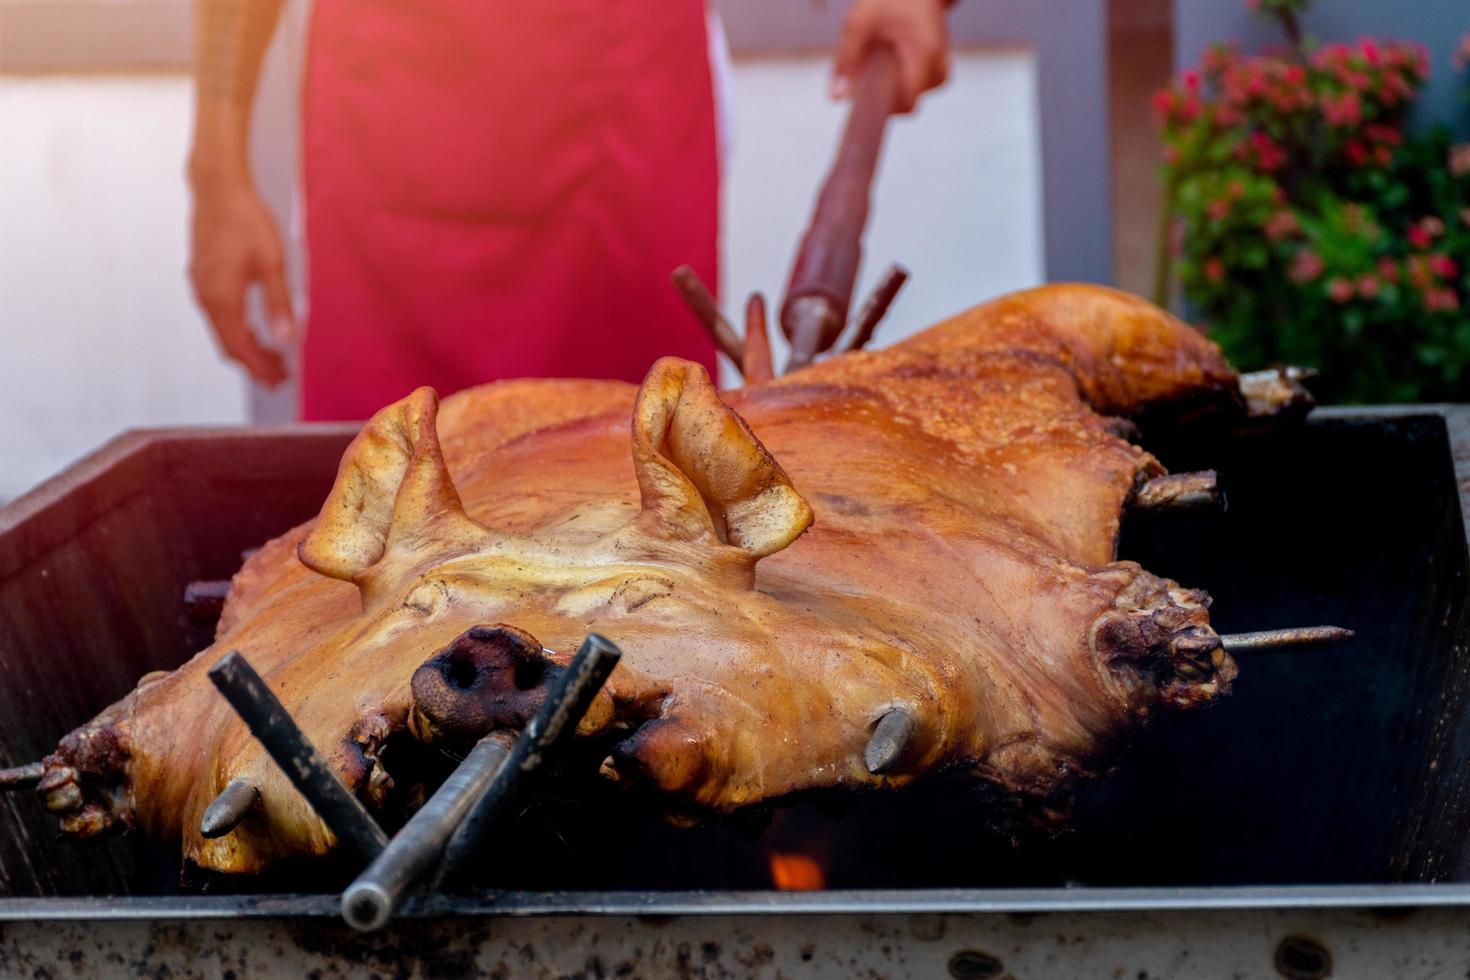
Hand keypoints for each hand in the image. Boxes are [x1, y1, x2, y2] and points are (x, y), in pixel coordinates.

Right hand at [187, 177, 294, 387]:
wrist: (217, 188)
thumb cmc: (246, 220)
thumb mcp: (272, 263)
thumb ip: (278, 304)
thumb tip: (286, 340)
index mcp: (222, 298)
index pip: (240, 347)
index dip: (260, 368)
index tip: (281, 379)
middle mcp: (205, 297)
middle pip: (228, 344)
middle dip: (254, 363)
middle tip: (281, 375)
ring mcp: (200, 287)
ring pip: (222, 330)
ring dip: (247, 347)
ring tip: (274, 356)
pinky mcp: (202, 277)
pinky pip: (218, 315)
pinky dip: (237, 329)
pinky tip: (256, 329)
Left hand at [832, 0, 949, 113]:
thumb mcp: (860, 23)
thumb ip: (846, 61)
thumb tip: (837, 96)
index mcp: (926, 54)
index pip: (907, 104)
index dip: (883, 107)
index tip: (864, 97)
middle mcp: (939, 63)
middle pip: (909, 102)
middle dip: (885, 92)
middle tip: (870, 66)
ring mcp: (941, 64)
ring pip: (913, 94)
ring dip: (893, 84)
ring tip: (883, 56)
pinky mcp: (938, 63)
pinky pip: (918, 84)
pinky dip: (901, 77)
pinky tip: (892, 57)